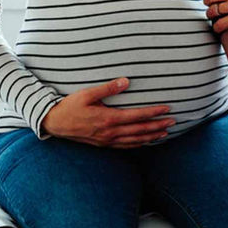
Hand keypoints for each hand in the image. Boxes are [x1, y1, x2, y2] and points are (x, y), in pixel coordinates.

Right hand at [41, 77, 174, 148]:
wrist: (54, 123)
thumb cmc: (70, 106)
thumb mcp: (87, 94)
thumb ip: (107, 88)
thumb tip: (126, 81)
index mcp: (108, 119)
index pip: (137, 116)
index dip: (153, 113)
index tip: (167, 109)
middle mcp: (110, 132)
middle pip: (140, 130)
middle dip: (157, 126)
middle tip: (173, 122)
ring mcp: (107, 140)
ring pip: (134, 140)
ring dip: (151, 136)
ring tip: (164, 133)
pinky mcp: (103, 144)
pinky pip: (125, 146)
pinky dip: (138, 144)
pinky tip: (145, 142)